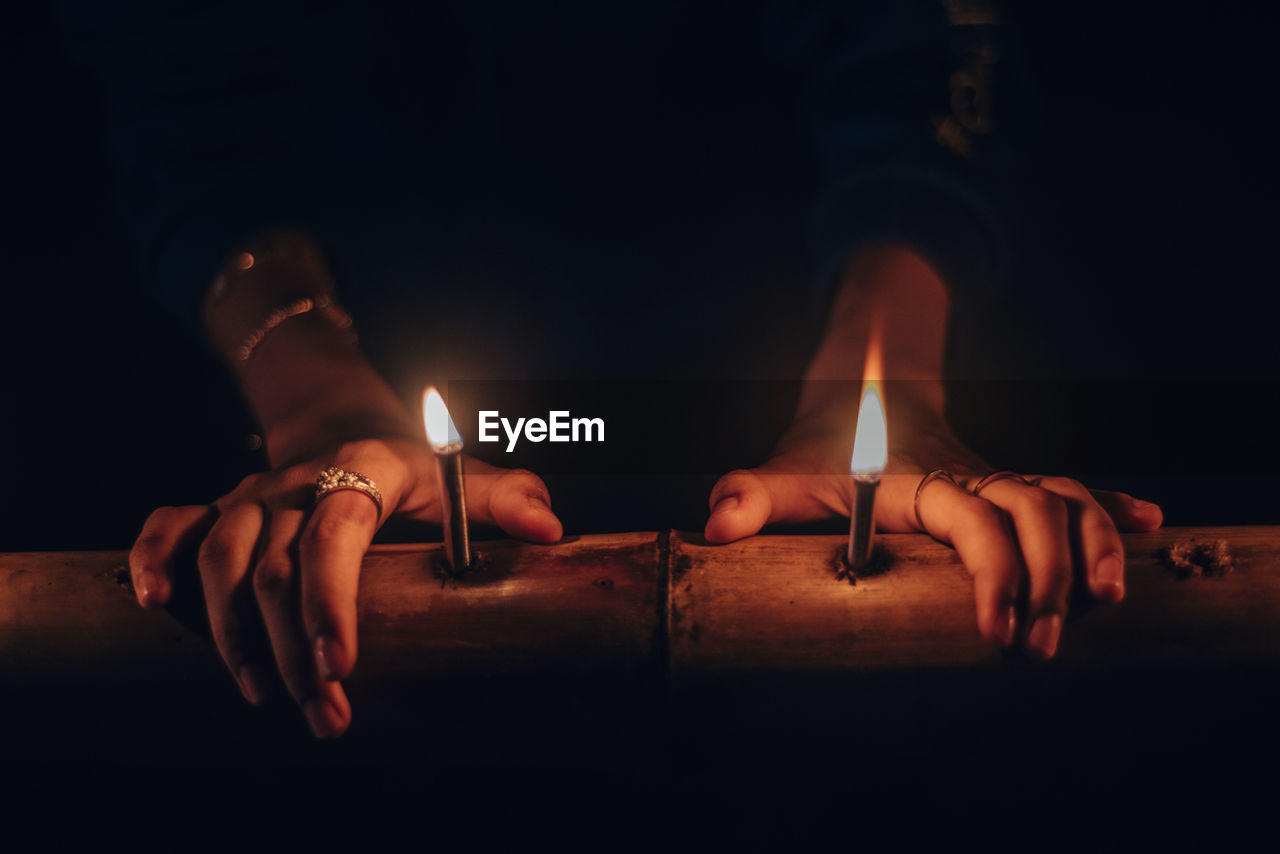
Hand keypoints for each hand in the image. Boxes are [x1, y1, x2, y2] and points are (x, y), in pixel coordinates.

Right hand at [127, 435, 560, 737]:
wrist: (350, 433)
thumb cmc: (415, 473)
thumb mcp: (461, 478)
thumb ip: (506, 497)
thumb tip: (549, 530)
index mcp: (362, 470)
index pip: (337, 534)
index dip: (331, 601)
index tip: (341, 666)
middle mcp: (296, 480)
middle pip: (276, 565)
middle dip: (294, 649)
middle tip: (322, 711)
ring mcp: (251, 494)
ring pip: (220, 558)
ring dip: (232, 633)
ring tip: (262, 693)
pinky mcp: (218, 508)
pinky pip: (171, 525)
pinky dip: (155, 559)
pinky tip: (156, 604)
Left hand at [704, 409, 1162, 658]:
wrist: (859, 391)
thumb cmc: (820, 448)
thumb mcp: (779, 472)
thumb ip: (747, 497)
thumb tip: (713, 530)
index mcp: (920, 479)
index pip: (974, 519)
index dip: (994, 571)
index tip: (996, 634)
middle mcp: (971, 474)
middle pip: (1038, 509)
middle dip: (1052, 578)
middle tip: (1040, 650)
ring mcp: (998, 477)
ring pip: (1069, 496)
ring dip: (1094, 545)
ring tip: (1108, 602)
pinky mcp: (1010, 485)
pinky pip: (1074, 488)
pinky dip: (1110, 508)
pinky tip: (1149, 527)